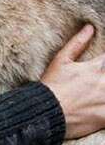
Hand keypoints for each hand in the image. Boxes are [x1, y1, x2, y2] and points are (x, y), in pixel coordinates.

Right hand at [41, 24, 104, 139]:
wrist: (45, 111)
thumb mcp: (61, 60)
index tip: (102, 64)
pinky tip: (100, 103)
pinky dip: (104, 106)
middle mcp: (102, 83)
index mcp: (93, 69)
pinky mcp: (104, 117)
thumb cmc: (52, 85)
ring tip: (99, 90)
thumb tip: (90, 27)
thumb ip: (77, 43)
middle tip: (99, 79)